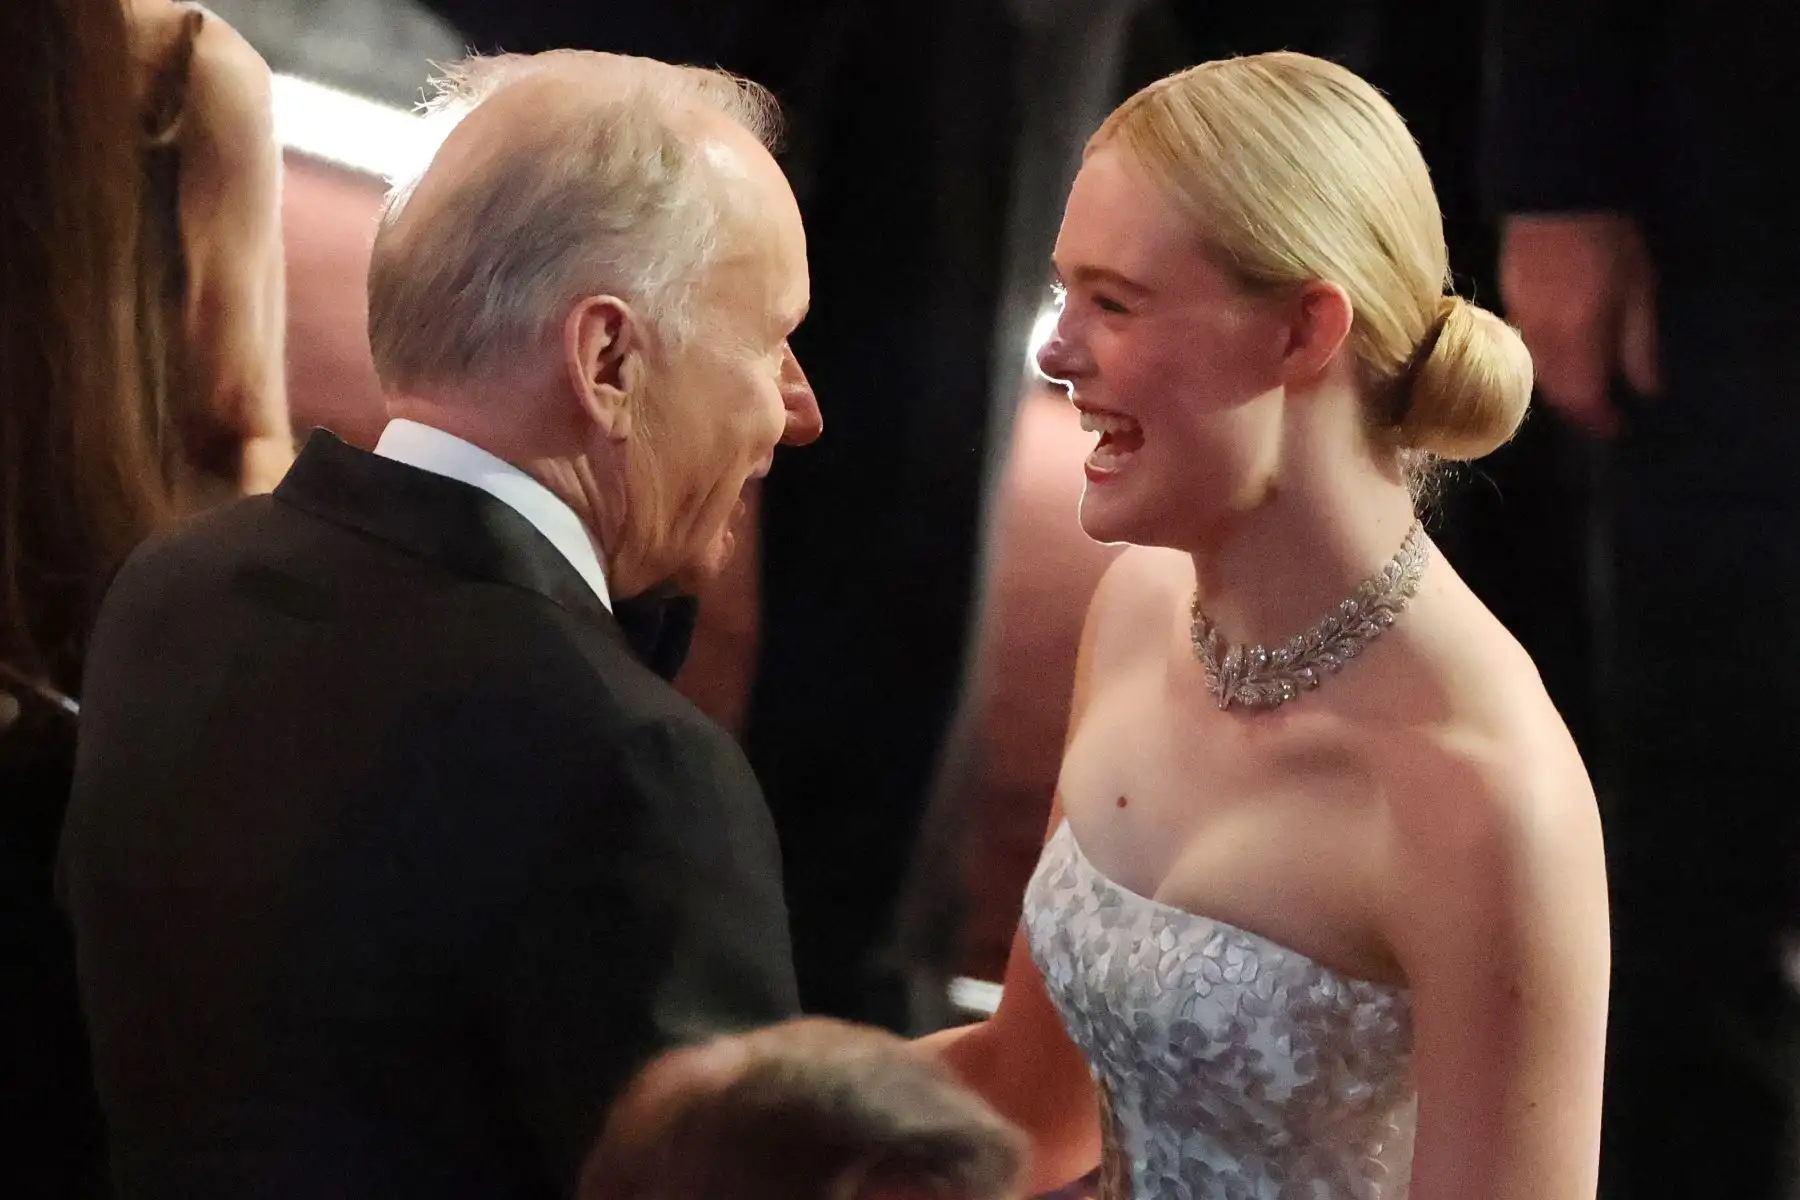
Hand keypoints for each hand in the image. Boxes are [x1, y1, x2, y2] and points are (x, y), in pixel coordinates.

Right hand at [1498, 213, 1659, 436]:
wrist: (1555, 192)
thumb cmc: (1609, 238)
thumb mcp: (1639, 288)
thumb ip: (1639, 342)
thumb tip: (1645, 389)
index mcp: (1578, 337)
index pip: (1584, 398)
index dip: (1599, 419)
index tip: (1616, 428)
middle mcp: (1543, 339)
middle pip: (1556, 392)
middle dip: (1578, 408)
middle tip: (1600, 413)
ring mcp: (1521, 321)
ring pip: (1538, 372)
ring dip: (1560, 387)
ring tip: (1583, 387)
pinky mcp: (1509, 303)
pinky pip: (1528, 348)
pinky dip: (1546, 362)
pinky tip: (1562, 353)